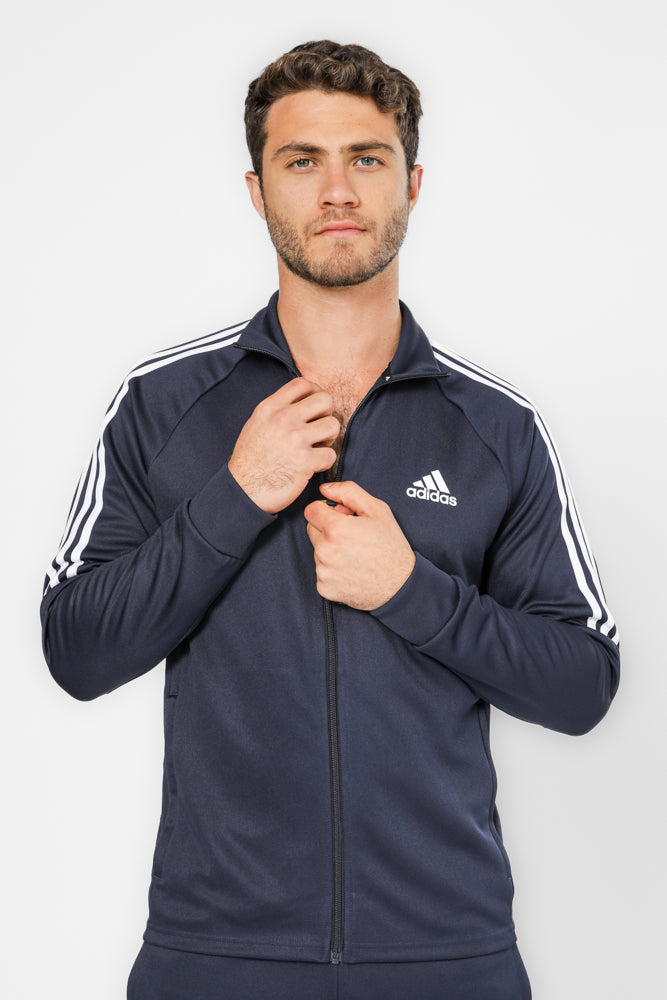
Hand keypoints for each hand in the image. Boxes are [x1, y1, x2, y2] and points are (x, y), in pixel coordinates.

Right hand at [228, 379, 339, 512]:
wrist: (242, 490)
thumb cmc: (251, 460)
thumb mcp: (257, 424)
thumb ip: (277, 410)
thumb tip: (303, 400)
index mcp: (270, 407)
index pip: (303, 383)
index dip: (316, 392)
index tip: (315, 408)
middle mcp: (283, 419)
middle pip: (325, 400)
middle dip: (326, 415)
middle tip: (318, 430)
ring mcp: (295, 439)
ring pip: (333, 425)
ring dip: (328, 439)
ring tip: (315, 448)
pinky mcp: (305, 461)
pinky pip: (331, 454)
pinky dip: (324, 462)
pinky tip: (311, 466)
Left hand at [304, 481, 415, 610]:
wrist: (399, 585)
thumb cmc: (391, 547)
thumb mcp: (377, 510)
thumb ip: (348, 492)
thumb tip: (325, 488)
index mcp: (335, 529)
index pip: (311, 511)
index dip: (327, 511)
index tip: (340, 517)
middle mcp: (325, 550)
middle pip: (312, 530)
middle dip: (327, 530)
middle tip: (351, 536)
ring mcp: (323, 571)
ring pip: (317, 551)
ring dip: (330, 550)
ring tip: (354, 554)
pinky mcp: (323, 587)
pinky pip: (321, 571)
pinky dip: (332, 570)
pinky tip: (351, 569)